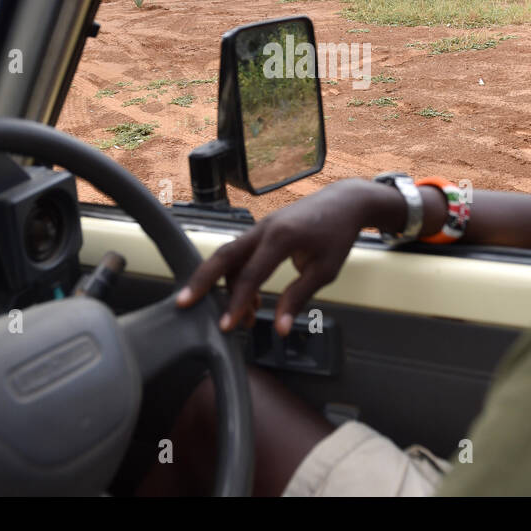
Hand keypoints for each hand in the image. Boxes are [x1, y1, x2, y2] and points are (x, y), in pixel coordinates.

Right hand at [175, 179, 394, 334]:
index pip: (251, 275)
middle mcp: (264, 228)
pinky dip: (238, 276)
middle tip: (185, 304)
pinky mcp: (261, 230)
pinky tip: (252, 299)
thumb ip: (299, 297)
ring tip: (243, 318)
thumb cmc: (337, 235)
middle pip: (224, 255)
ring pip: (230, 256)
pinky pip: (241, 253)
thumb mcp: (325, 270)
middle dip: (202, 281)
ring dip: (227, 286)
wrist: (345, 201)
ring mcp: (260, 227)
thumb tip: (281, 329)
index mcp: (281, 237)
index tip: (226, 326)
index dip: (236, 303)